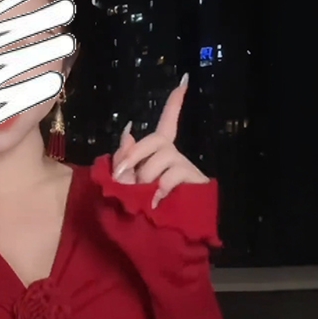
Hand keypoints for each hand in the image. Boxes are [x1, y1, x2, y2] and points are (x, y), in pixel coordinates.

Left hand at [111, 74, 209, 208]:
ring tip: (142, 197)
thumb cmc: (140, 211)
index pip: (168, 122)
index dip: (175, 103)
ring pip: (162, 158)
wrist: (162, 237)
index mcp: (159, 154)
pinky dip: (159, 188)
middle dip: (135, 155)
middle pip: (157, 139)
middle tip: (122, 175)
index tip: (185, 81)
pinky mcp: (195, 182)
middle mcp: (175, 156)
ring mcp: (186, 168)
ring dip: (145, 178)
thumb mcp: (124, 184)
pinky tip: (155, 201)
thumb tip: (129, 130)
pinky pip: (173, 175)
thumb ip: (124, 159)